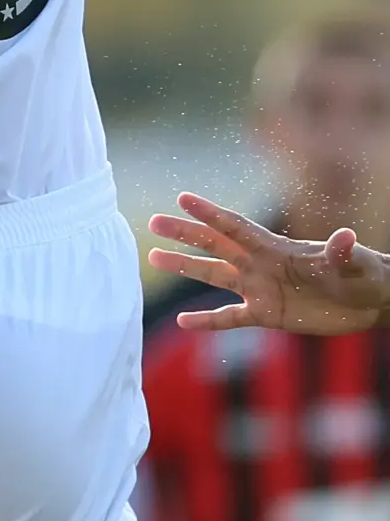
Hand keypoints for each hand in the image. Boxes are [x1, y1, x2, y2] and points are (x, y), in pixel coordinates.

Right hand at [146, 193, 389, 333]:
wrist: (370, 302)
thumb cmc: (365, 276)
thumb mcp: (355, 264)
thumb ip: (342, 253)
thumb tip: (345, 237)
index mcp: (277, 248)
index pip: (237, 228)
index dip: (211, 213)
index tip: (183, 198)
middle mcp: (261, 264)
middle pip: (215, 245)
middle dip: (185, 233)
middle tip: (154, 221)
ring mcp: (260, 289)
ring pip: (214, 276)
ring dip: (185, 266)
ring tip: (153, 257)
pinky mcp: (266, 314)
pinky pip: (229, 318)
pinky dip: (206, 320)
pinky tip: (182, 322)